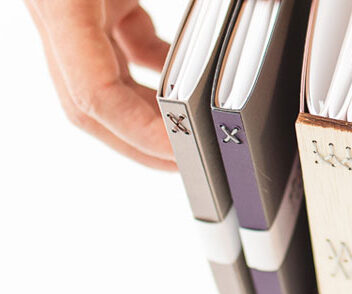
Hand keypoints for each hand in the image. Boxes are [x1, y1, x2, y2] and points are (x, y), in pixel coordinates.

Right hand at [25, 0, 175, 169]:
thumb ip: (150, 21)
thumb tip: (232, 17)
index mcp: (61, 6)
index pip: (92, 94)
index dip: (138, 132)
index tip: (179, 150)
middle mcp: (60, 15)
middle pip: (92, 104)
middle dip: (139, 142)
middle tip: (188, 162)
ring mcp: (79, 11)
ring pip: (109, 80)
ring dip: (147, 112)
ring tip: (191, 132)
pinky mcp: (102, 0)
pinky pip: (129, 45)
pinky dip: (158, 69)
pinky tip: (188, 78)